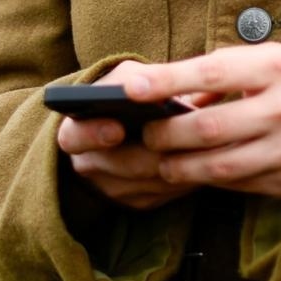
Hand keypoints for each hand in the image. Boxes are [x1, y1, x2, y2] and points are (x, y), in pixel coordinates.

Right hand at [57, 60, 219, 210]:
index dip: (94, 134)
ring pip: (150, 182)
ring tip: (206, 146)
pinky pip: (165, 195)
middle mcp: (89, 165)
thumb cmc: (129, 92)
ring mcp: (113, 189)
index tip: (117, 129)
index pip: (74, 137)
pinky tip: (204, 159)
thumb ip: (140, 79)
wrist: (132, 119)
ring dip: (179, 164)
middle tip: (183, 139)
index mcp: (75, 132)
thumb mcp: (128, 78)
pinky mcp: (138, 202)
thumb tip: (163, 86)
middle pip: (124, 165)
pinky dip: (186, 177)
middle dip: (155, 152)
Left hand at [133, 44, 280, 200]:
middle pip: (209, 127)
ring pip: (218, 165)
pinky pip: (237, 185)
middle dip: (166, 134)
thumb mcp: (270, 62)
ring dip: (179, 166)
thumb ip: (224, 73)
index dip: (167, 80)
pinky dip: (208, 179)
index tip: (131, 86)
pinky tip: (193, 172)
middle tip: (145, 133)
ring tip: (161, 160)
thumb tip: (172, 96)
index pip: (211, 73)